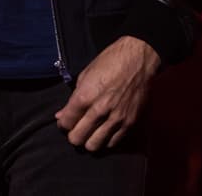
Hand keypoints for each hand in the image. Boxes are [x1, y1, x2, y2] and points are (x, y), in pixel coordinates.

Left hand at [54, 35, 160, 151]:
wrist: (140, 57)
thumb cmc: (112, 60)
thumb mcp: (86, 74)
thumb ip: (73, 98)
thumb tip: (61, 115)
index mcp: (86, 96)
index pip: (65, 123)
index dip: (64, 122)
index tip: (68, 119)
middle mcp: (100, 110)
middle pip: (77, 139)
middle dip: (74, 134)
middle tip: (79, 126)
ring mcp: (116, 118)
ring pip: (94, 145)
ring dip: (90, 139)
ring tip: (92, 130)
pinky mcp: (130, 122)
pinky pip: (113, 142)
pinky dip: (107, 139)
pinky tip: (107, 129)